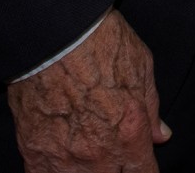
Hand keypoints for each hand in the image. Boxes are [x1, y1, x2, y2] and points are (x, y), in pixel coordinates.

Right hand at [6, 9, 167, 172]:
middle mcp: (99, 155)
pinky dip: (55, 171)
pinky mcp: (34, 155)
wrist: (53, 35)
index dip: (144, 171)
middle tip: (112, 153)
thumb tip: (161, 135)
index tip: (139, 165)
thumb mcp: (142, 67)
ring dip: (87, 172)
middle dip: (116, 170)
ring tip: (88, 156)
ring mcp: (64, 159)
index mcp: (130, 133)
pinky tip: (61, 160)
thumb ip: (151, 108)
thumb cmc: (100, 44)